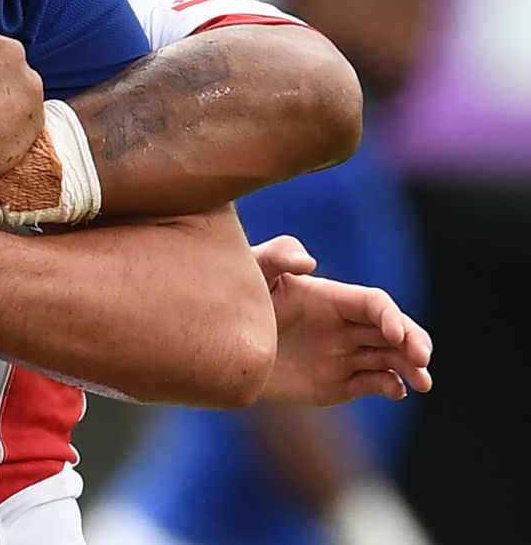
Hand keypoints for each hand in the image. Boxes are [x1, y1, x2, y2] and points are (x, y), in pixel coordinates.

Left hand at [255, 235, 432, 404]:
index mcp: (332, 298)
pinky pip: (371, 384)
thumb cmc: (239, 296)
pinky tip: (395, 390)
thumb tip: (310, 262)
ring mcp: (344, 355)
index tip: (395, 333)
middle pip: (393, 332)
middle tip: (423, 359)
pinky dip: (389, 387)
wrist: (223, 343)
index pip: (375, 304)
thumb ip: (279, 255)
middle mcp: (345, 326)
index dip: (391, 316)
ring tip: (423, 382)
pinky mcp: (337, 382)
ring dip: (410, 368)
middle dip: (414, 342)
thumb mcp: (254, 269)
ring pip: (390, 360)